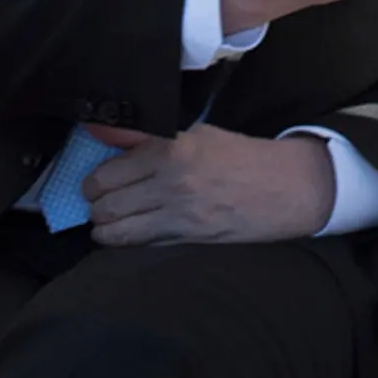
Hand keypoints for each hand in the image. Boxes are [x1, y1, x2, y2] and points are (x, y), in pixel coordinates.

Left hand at [79, 124, 334, 244]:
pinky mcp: (191, 238)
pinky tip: (127, 239)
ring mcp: (180, 214)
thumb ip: (146, 138)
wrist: (286, 187)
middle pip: (107, 204)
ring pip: (119, 231)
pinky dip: (129, 244)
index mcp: (170, 149)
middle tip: (97, 206)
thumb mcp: (195, 134)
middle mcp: (171, 182)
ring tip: (105, 227)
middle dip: (95, 208)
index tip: (93, 186)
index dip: (92, 184)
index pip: (108, 173)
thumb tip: (100, 132)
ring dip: (105, 231)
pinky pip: (145, 245)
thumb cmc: (241, 157)